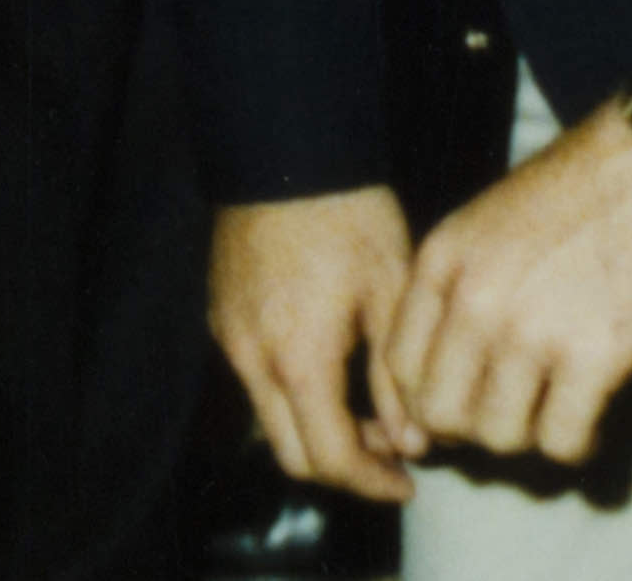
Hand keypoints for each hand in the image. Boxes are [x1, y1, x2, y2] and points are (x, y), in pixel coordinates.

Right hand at [207, 187, 422, 503]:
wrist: (286, 148)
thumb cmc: (347, 215)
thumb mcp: (390, 293)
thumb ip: (396, 378)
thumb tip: (410, 441)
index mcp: (298, 360)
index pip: (330, 458)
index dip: (372, 483)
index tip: (408, 482)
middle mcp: (252, 361)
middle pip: (293, 456)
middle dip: (345, 467)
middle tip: (393, 451)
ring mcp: (230, 339)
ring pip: (271, 420)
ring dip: (317, 430)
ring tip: (369, 407)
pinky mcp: (222, 316)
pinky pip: (255, 381)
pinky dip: (294, 395)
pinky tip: (332, 366)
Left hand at [382, 102, 631, 471]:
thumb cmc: (580, 186)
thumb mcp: (487, 219)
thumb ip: (458, 284)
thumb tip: (445, 368)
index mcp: (444, 259)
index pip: (401, 366)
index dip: (426, 402)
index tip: (460, 409)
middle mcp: (476, 299)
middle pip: (441, 414)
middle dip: (472, 430)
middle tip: (511, 417)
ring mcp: (531, 329)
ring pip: (500, 437)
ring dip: (529, 437)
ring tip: (556, 413)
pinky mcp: (592, 355)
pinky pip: (562, 440)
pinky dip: (577, 443)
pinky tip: (592, 420)